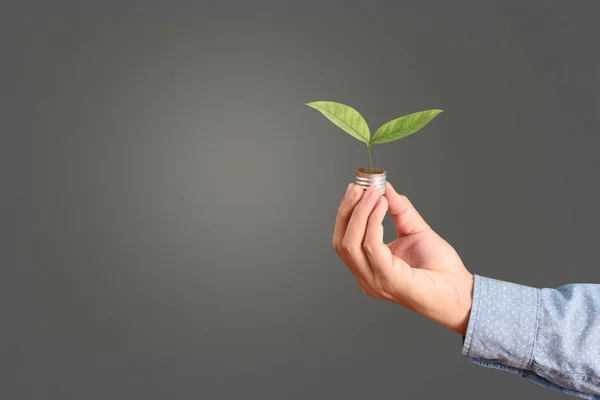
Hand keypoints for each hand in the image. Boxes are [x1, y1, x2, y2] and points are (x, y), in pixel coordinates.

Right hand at [333, 182, 473, 335]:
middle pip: (341, 241)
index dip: (347, 212)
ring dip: (360, 214)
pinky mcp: (388, 280)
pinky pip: (372, 247)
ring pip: (351, 244)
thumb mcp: (414, 230)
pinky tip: (382, 206)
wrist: (461, 292)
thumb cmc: (440, 269)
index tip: (357, 187)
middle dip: (348, 211)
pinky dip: (373, 223)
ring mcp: (374, 281)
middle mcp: (366, 277)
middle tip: (360, 187)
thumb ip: (399, 210)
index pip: (344, 239)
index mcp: (369, 267)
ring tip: (374, 193)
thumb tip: (385, 188)